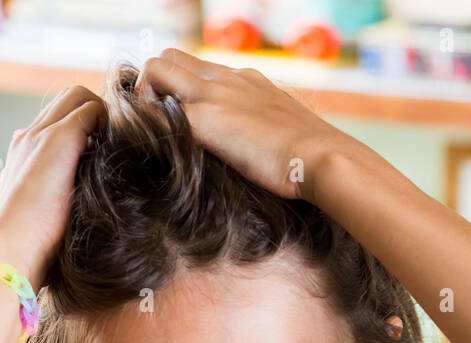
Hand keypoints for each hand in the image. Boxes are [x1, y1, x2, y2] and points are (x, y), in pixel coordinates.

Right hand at [0, 85, 106, 289]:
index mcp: (24, 150)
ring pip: (79, 95)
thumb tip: (66, 189)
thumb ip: (54, 192)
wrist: (14, 247)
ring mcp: (42, 133)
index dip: (84, 124)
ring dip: (103, 115)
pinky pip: (93, 108)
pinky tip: (118, 150)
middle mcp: (30, 135)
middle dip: (96, 114)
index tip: (101, 151)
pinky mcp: (59, 137)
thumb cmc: (33, 242)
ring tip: (115, 147)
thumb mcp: (45, 212)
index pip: (58, 116)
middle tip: (114, 144)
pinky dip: (109, 122)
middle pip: (69, 98)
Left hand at [135, 48, 347, 201]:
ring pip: (156, 68)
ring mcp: (214, 96)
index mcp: (246, 79)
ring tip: (157, 132)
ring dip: (145, 97)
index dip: (177, 87)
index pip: (196, 66)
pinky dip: (148, 125)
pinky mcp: (206, 122)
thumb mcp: (285, 130)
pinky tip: (155, 148)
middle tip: (160, 122)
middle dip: (154, 85)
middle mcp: (226, 79)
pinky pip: (156, 111)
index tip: (177, 116)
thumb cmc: (312, 156)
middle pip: (169, 57)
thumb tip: (258, 147)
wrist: (325, 158)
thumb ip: (264, 127)